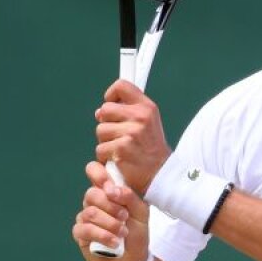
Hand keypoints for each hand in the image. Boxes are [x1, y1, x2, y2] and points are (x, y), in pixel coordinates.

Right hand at [71, 160, 150, 260]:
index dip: (98, 174)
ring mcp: (85, 217)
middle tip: (125, 217)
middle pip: (91, 193)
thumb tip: (111, 190)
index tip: (110, 188)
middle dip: (111, 206)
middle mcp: (94, 201)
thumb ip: (129, 197)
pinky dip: (103, 236)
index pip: (94, 170)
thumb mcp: (141, 213)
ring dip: (110, 223)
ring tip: (123, 233)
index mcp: (108, 191)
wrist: (133, 259)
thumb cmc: (136, 232)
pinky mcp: (81, 233)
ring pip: (90, 212)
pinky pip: (86, 229)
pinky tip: (115, 242)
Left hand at [94, 79, 171, 194]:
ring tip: (121, 149)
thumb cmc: (151, 149)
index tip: (113, 106)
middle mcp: (140, 117)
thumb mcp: (148, 123)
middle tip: (119, 135)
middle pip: (105, 109)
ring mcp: (131, 133)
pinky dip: (106, 157)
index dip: (111, 95)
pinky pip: (100, 148)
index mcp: (147, 107)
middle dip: (107, 123)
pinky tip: (119, 159)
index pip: (121, 86)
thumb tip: (99, 111)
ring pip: (100, 130)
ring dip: (106, 142)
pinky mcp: (121, 149)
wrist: (161, 174)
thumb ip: (128, 111)